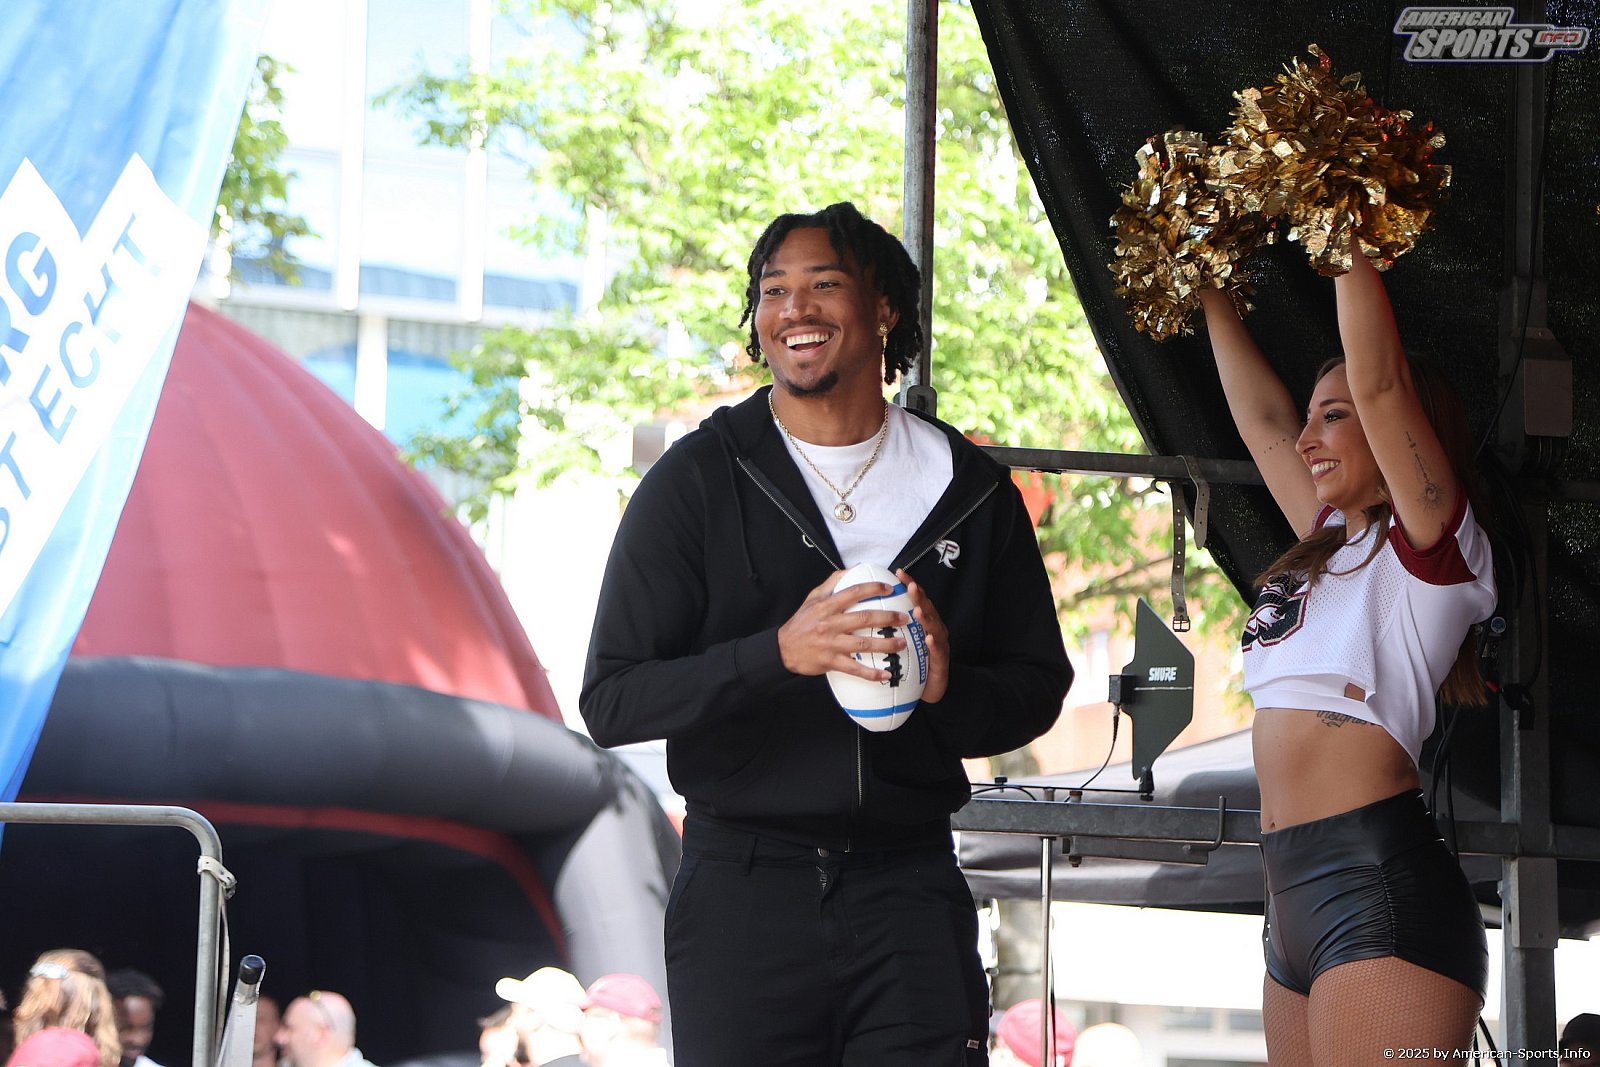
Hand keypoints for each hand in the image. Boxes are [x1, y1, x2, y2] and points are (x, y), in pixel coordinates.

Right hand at [778, 571, 908, 680]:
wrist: (783, 648)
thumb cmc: (801, 621)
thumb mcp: (813, 597)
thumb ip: (833, 582)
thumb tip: (854, 568)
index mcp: (827, 606)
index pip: (853, 592)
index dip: (873, 589)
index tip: (890, 588)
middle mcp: (830, 623)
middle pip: (864, 618)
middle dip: (887, 617)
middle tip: (905, 618)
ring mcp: (831, 643)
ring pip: (863, 643)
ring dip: (885, 644)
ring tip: (902, 644)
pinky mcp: (831, 662)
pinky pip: (854, 668)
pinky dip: (870, 673)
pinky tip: (886, 674)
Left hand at [898, 568, 947, 702]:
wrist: (927, 690)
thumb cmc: (911, 665)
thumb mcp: (898, 642)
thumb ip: (888, 627)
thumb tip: (867, 611)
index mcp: (922, 623)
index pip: (915, 600)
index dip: (908, 586)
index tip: (898, 572)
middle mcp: (933, 630)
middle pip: (927, 608)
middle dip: (919, 597)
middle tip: (910, 586)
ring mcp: (939, 645)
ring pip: (934, 628)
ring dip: (927, 618)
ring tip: (918, 610)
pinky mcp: (941, 662)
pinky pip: (937, 652)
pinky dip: (933, 644)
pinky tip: (928, 639)